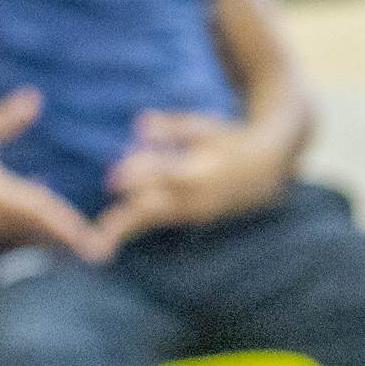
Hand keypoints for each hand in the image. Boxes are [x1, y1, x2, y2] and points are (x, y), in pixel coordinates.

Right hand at [0, 90, 108, 262]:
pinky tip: (15, 220)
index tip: (92, 241)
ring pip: (11, 237)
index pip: (42, 216)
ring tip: (63, 237)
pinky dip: (7, 231)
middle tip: (92, 248)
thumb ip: (6, 120)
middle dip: (59, 236)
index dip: (69, 228)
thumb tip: (34, 99)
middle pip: (33, 233)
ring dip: (34, 234)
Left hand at [90, 112, 291, 250]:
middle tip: (96, 232)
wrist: (267, 170)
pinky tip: (115, 233)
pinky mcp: (196, 218)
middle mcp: (197, 197)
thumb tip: (139, 123)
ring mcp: (197, 212)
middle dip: (125, 218)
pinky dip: (139, 226)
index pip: (162, 175)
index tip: (111, 179)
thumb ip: (173, 127)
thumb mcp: (206, 128)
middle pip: (155, 209)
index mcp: (199, 172)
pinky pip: (162, 223)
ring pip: (156, 221)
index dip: (137, 176)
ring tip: (98, 242)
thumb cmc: (231, 140)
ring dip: (127, 228)